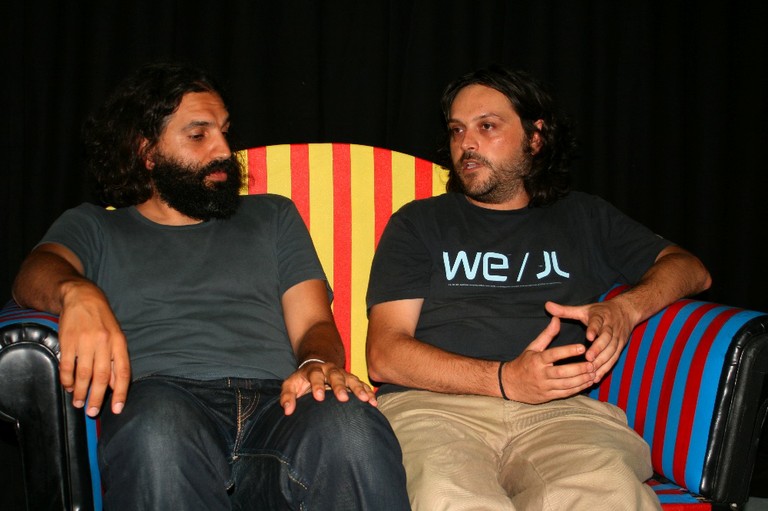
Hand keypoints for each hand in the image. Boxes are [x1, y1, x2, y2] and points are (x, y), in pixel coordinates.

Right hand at [58, 282, 130, 416]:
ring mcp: (85, 342)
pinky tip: (68, 387)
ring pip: (83, 374)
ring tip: (78, 403)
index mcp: (119, 343)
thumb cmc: (102, 321)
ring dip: (80, 391)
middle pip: (101, 376)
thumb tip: (116, 386)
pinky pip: (67, 365)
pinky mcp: (68, 341)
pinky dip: (67, 379)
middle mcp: (104, 343)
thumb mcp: (116, 338)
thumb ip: (116, 361)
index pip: (122, 372)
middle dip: (97, 397)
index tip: (117, 410)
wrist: (83, 298)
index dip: (121, 393)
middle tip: (92, 412)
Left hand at [280, 361, 377, 414]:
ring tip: (365, 400)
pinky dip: (367, 392)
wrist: (316, 366)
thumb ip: (287, 396)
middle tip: (343, 398)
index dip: (317, 385)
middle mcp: (329, 369)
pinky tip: (373, 402)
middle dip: (340, 386)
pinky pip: (361, 384)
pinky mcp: (351, 379)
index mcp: (314, 370)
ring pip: (351, 378)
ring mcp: (342, 374)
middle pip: (336, 375)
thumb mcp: (291, 385)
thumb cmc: (302, 381)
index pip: (315, 375)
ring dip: (359, 388)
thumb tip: (288, 411)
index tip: (319, 397)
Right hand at [502, 317, 596, 403]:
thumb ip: (547, 334)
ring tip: (593, 374)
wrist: (509, 384)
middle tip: (592, 364)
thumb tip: (557, 318)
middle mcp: (540, 374)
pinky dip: (577, 389)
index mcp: (537, 360)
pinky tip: (587, 383)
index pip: (554, 355)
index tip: (582, 347)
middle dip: (579, 369)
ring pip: (565, 384)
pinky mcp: (547, 396)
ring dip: (581, 380)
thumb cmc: (524, 363)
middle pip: (562, 372)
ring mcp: (544, 387)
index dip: (568, 351)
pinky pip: (565, 393)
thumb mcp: (533, 347)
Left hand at [545, 300, 633, 381]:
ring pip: (612, 350)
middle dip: (598, 349)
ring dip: (602, 361)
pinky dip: (606, 368)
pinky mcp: (620, 347)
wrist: (625, 311)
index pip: (598, 322)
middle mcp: (610, 327)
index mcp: (600, 316)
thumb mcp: (583, 309)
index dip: (594, 329)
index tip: (588, 337)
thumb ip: (565, 310)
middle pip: (607, 338)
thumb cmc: (600, 312)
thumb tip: (547, 305)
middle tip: (588, 358)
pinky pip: (614, 359)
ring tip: (591, 370)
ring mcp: (617, 338)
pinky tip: (596, 377)